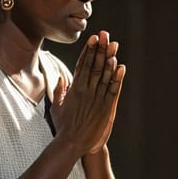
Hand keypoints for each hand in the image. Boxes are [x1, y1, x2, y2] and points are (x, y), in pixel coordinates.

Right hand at [50, 30, 125, 154]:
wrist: (72, 143)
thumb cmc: (63, 127)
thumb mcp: (57, 107)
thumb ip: (59, 91)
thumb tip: (60, 78)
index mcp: (74, 89)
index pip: (82, 64)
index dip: (88, 50)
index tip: (93, 38)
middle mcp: (86, 91)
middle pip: (94, 65)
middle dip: (100, 49)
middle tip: (105, 35)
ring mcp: (97, 99)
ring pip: (104, 75)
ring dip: (109, 58)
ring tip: (113, 45)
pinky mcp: (105, 108)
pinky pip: (113, 90)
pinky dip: (117, 78)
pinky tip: (121, 67)